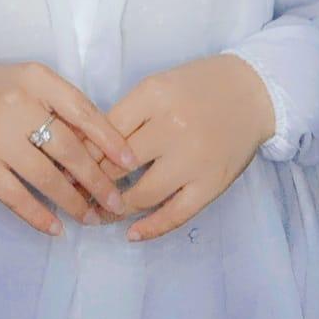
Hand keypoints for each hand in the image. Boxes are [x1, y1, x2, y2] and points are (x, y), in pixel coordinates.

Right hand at [0, 61, 138, 236]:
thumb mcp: (31, 84)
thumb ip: (62, 108)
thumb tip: (103, 150)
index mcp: (37, 80)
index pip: (82, 110)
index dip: (109, 139)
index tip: (130, 162)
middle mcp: (17, 105)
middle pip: (68, 148)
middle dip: (97, 179)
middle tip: (116, 202)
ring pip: (45, 176)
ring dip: (72, 201)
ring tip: (91, 217)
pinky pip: (15, 196)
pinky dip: (38, 215)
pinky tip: (56, 228)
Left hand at [67, 54, 275, 238]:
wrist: (253, 92)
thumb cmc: (198, 86)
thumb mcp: (157, 87)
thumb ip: (127, 115)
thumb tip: (88, 150)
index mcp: (154, 96)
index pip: (105, 132)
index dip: (80, 154)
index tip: (65, 168)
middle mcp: (172, 127)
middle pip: (118, 164)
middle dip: (91, 184)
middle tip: (73, 196)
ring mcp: (193, 159)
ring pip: (142, 194)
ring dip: (115, 209)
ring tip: (97, 215)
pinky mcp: (211, 184)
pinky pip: (176, 214)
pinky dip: (151, 227)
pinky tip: (131, 232)